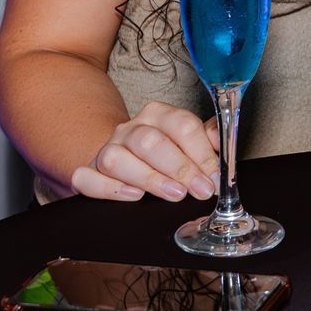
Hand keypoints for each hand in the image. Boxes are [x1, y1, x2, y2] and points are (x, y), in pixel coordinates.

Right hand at [70, 101, 220, 202]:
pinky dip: (108, 188)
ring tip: (173, 194)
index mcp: (158, 115)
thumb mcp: (190, 142)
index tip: (215, 178)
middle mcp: (131, 128)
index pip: (182, 125)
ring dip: (149, 178)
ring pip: (118, 159)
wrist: (128, 157)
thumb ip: (208, 140)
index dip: (202, 153)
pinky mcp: (89, 170)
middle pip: (151, 141)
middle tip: (199, 189)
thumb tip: (223, 141)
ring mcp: (108, 149)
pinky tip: (132, 196)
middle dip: (180, 168)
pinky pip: (86, 178)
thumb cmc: (166, 153)